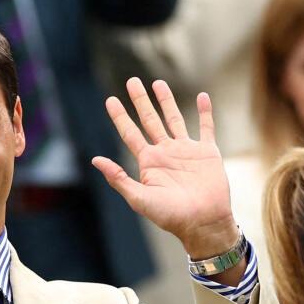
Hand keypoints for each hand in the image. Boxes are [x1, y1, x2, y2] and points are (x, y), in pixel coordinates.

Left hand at [93, 78, 239, 261]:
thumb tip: (95, 160)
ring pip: (174, 118)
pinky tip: (202, 96)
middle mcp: (166, 153)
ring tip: (158, 83)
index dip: (120, 117)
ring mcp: (187, 151)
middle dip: (140, 101)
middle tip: (132, 81)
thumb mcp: (139, 198)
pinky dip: (205, 112)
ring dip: (166, 101)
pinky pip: (206, 127)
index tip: (110, 100)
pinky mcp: (207, 152)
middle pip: (150, 120)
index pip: (130, 133)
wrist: (203, 222)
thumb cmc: (171, 216)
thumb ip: (118, 178)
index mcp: (149, 163)